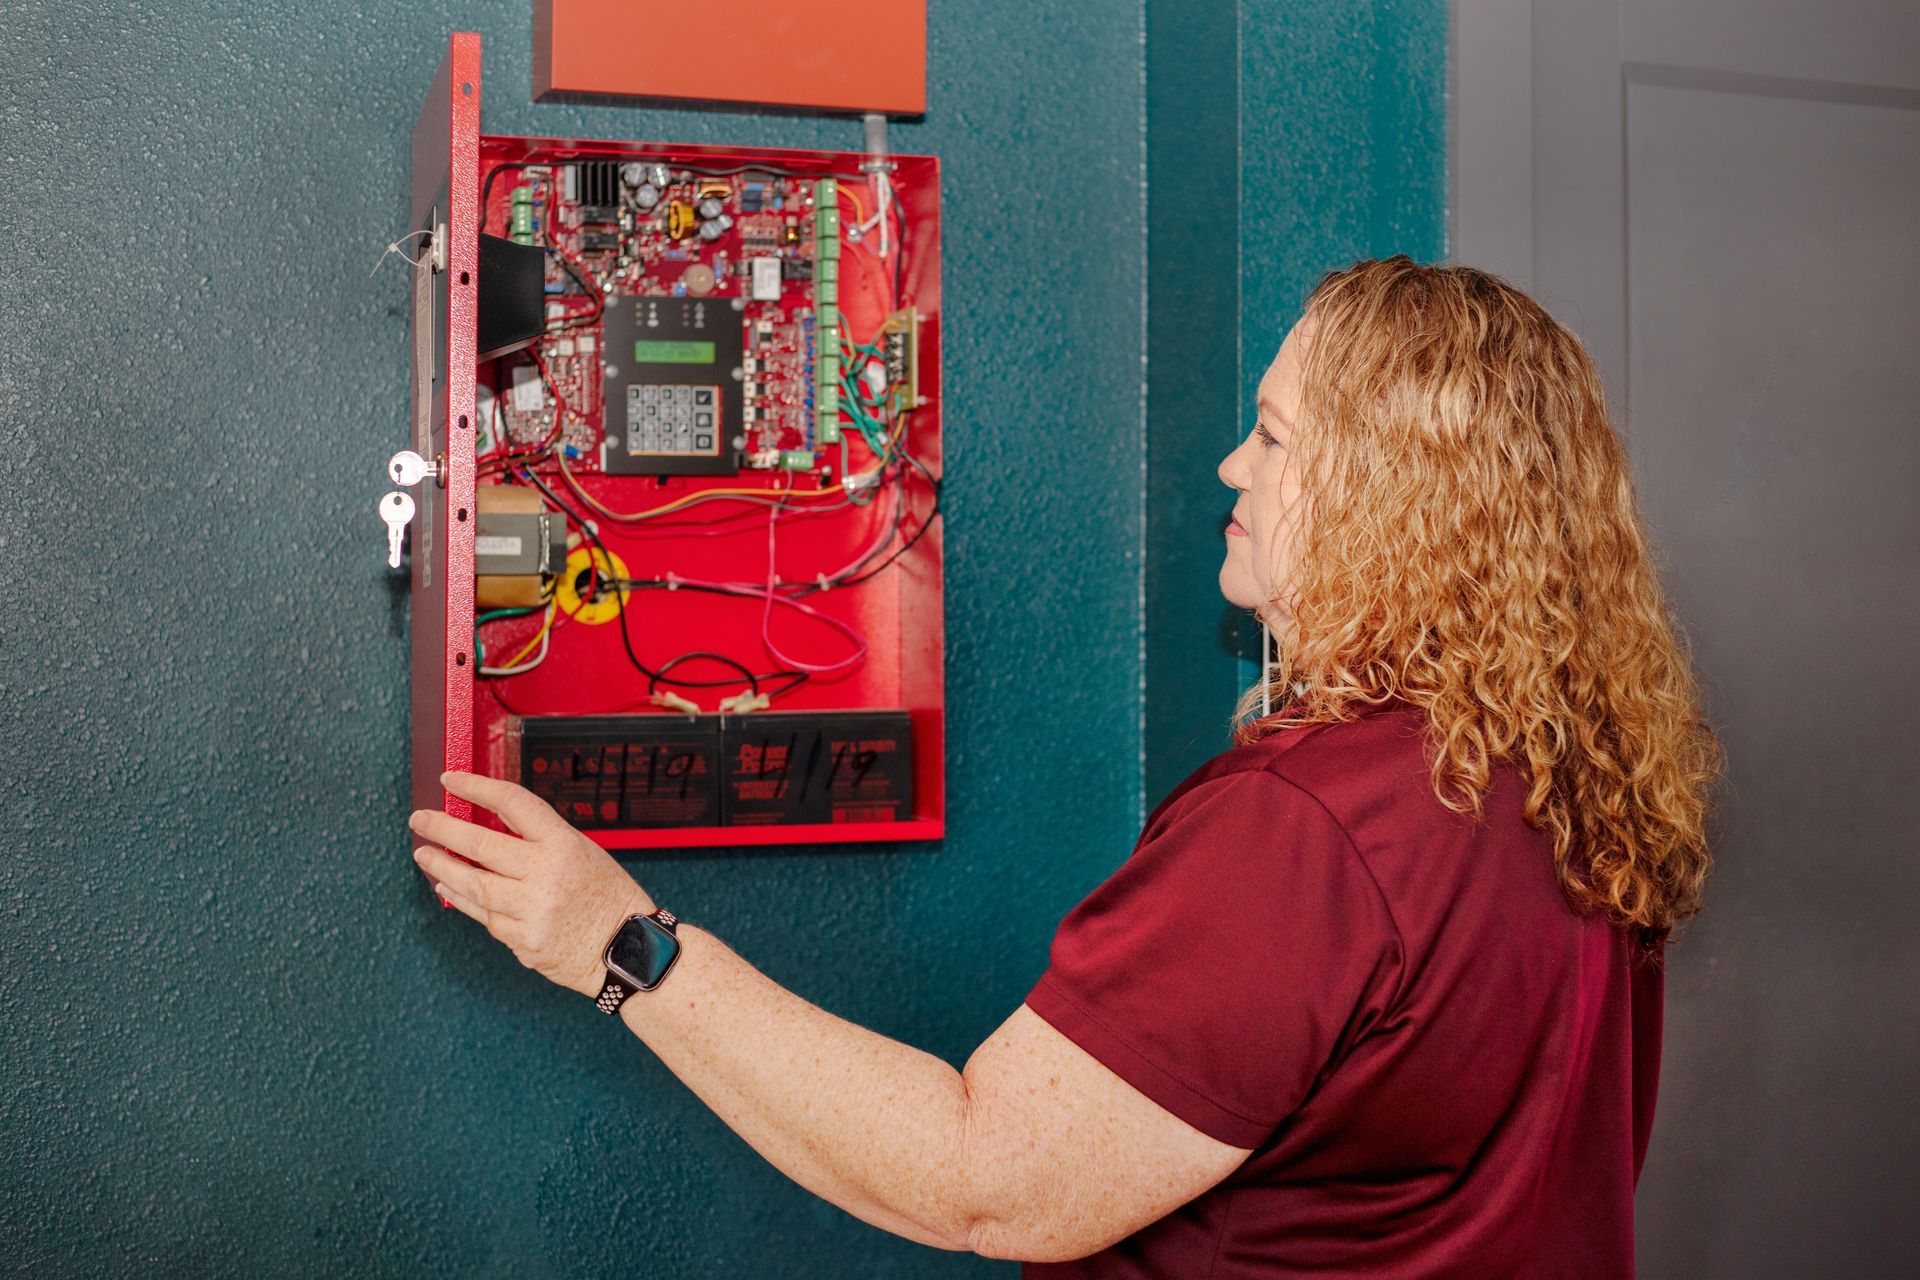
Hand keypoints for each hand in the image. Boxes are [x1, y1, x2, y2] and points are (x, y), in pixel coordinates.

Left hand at [410, 771, 655, 997]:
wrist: (629, 949)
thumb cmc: (609, 897)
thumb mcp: (584, 852)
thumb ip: (539, 841)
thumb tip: (488, 829)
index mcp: (563, 845)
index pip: (511, 804)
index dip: (476, 788)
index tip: (450, 781)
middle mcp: (545, 875)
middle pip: (480, 844)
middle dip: (442, 829)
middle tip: (420, 820)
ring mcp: (532, 911)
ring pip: (472, 885)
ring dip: (443, 867)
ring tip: (424, 854)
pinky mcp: (523, 941)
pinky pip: (485, 917)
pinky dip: (463, 900)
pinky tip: (450, 889)